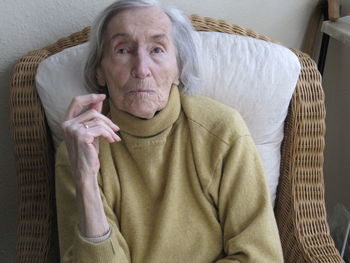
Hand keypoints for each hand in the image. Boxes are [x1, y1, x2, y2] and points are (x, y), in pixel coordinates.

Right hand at [61, 94, 119, 236]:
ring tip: (115, 138)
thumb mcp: (91, 132)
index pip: (75, 101)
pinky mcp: (81, 136)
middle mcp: (67, 124)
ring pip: (98, 120)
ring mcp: (72, 129)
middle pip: (92, 111)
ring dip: (110, 129)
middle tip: (116, 129)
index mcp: (66, 122)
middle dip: (107, 120)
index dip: (89, 96)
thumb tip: (99, 99)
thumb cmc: (88, 153)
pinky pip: (101, 129)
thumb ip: (93, 116)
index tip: (103, 95)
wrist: (85, 172)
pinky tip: (113, 141)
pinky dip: (109, 134)